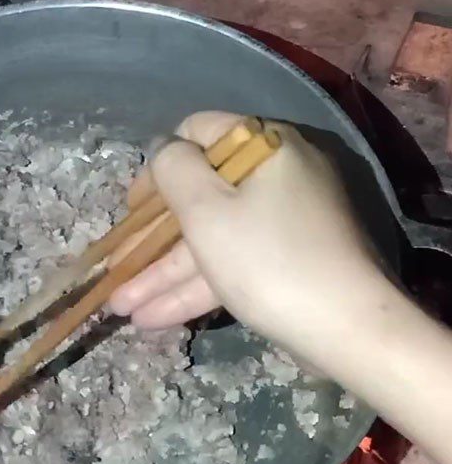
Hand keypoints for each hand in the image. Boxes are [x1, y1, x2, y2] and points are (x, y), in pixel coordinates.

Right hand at [109, 111, 383, 353]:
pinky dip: (195, 288)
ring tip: (119, 306)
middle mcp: (277, 177)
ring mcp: (284, 223)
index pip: (200, 133)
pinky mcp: (287, 262)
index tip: (134, 204)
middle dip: (151, 240)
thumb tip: (165, 149)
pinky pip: (233, 263)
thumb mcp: (206, 208)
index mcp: (265, 148)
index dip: (158, 165)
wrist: (348, 330)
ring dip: (163, 273)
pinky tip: (151, 318)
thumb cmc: (266, 258)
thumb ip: (173, 167)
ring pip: (212, 239)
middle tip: (115, 268)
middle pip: (200, 197)